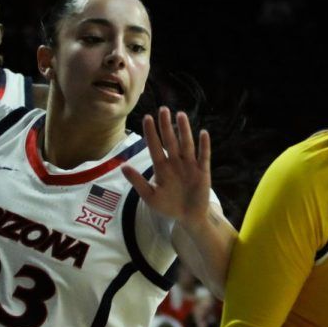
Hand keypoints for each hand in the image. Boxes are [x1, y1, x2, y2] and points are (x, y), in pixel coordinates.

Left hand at [122, 107, 210, 225]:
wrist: (188, 217)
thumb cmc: (168, 206)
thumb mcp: (150, 197)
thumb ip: (138, 182)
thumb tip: (123, 166)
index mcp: (161, 167)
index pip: (155, 146)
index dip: (151, 133)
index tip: (147, 118)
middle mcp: (175, 162)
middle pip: (170, 141)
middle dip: (167, 126)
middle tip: (164, 109)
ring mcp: (190, 165)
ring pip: (186, 144)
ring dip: (184, 131)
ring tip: (181, 115)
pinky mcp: (203, 171)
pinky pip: (204, 156)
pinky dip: (204, 146)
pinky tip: (203, 133)